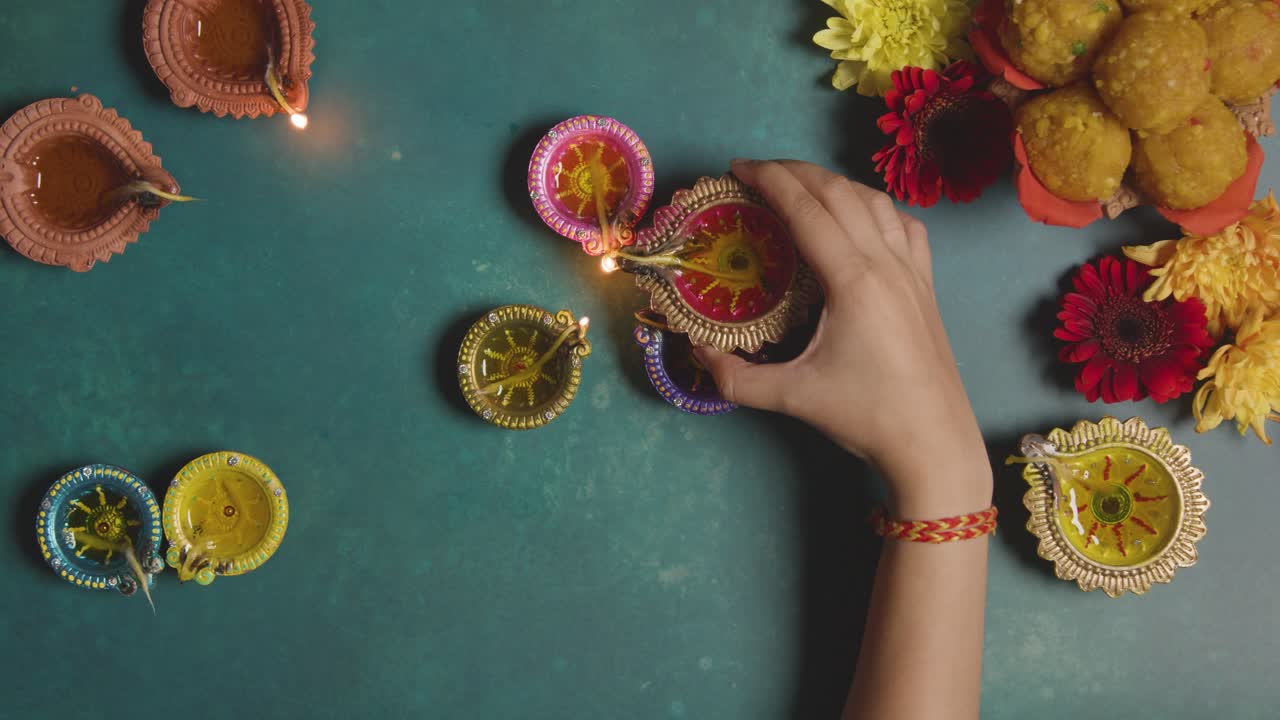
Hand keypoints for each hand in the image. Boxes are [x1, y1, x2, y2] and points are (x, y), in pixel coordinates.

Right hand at [695, 160, 990, 517]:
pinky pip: (904, 225)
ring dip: (834, 183)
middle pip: (838, 192)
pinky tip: (860, 217)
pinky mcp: (927, 286)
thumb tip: (697, 349)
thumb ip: (735, 376)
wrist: (934, 443)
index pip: (807, 208)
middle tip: (756, 172)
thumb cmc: (866, 418)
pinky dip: (875, 208)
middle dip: (795, 171)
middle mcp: (886, 264)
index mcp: (853, 281)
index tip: (737, 169)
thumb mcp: (791, 397)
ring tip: (800, 187)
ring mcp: (913, 271)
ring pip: (874, 201)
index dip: (769, 180)